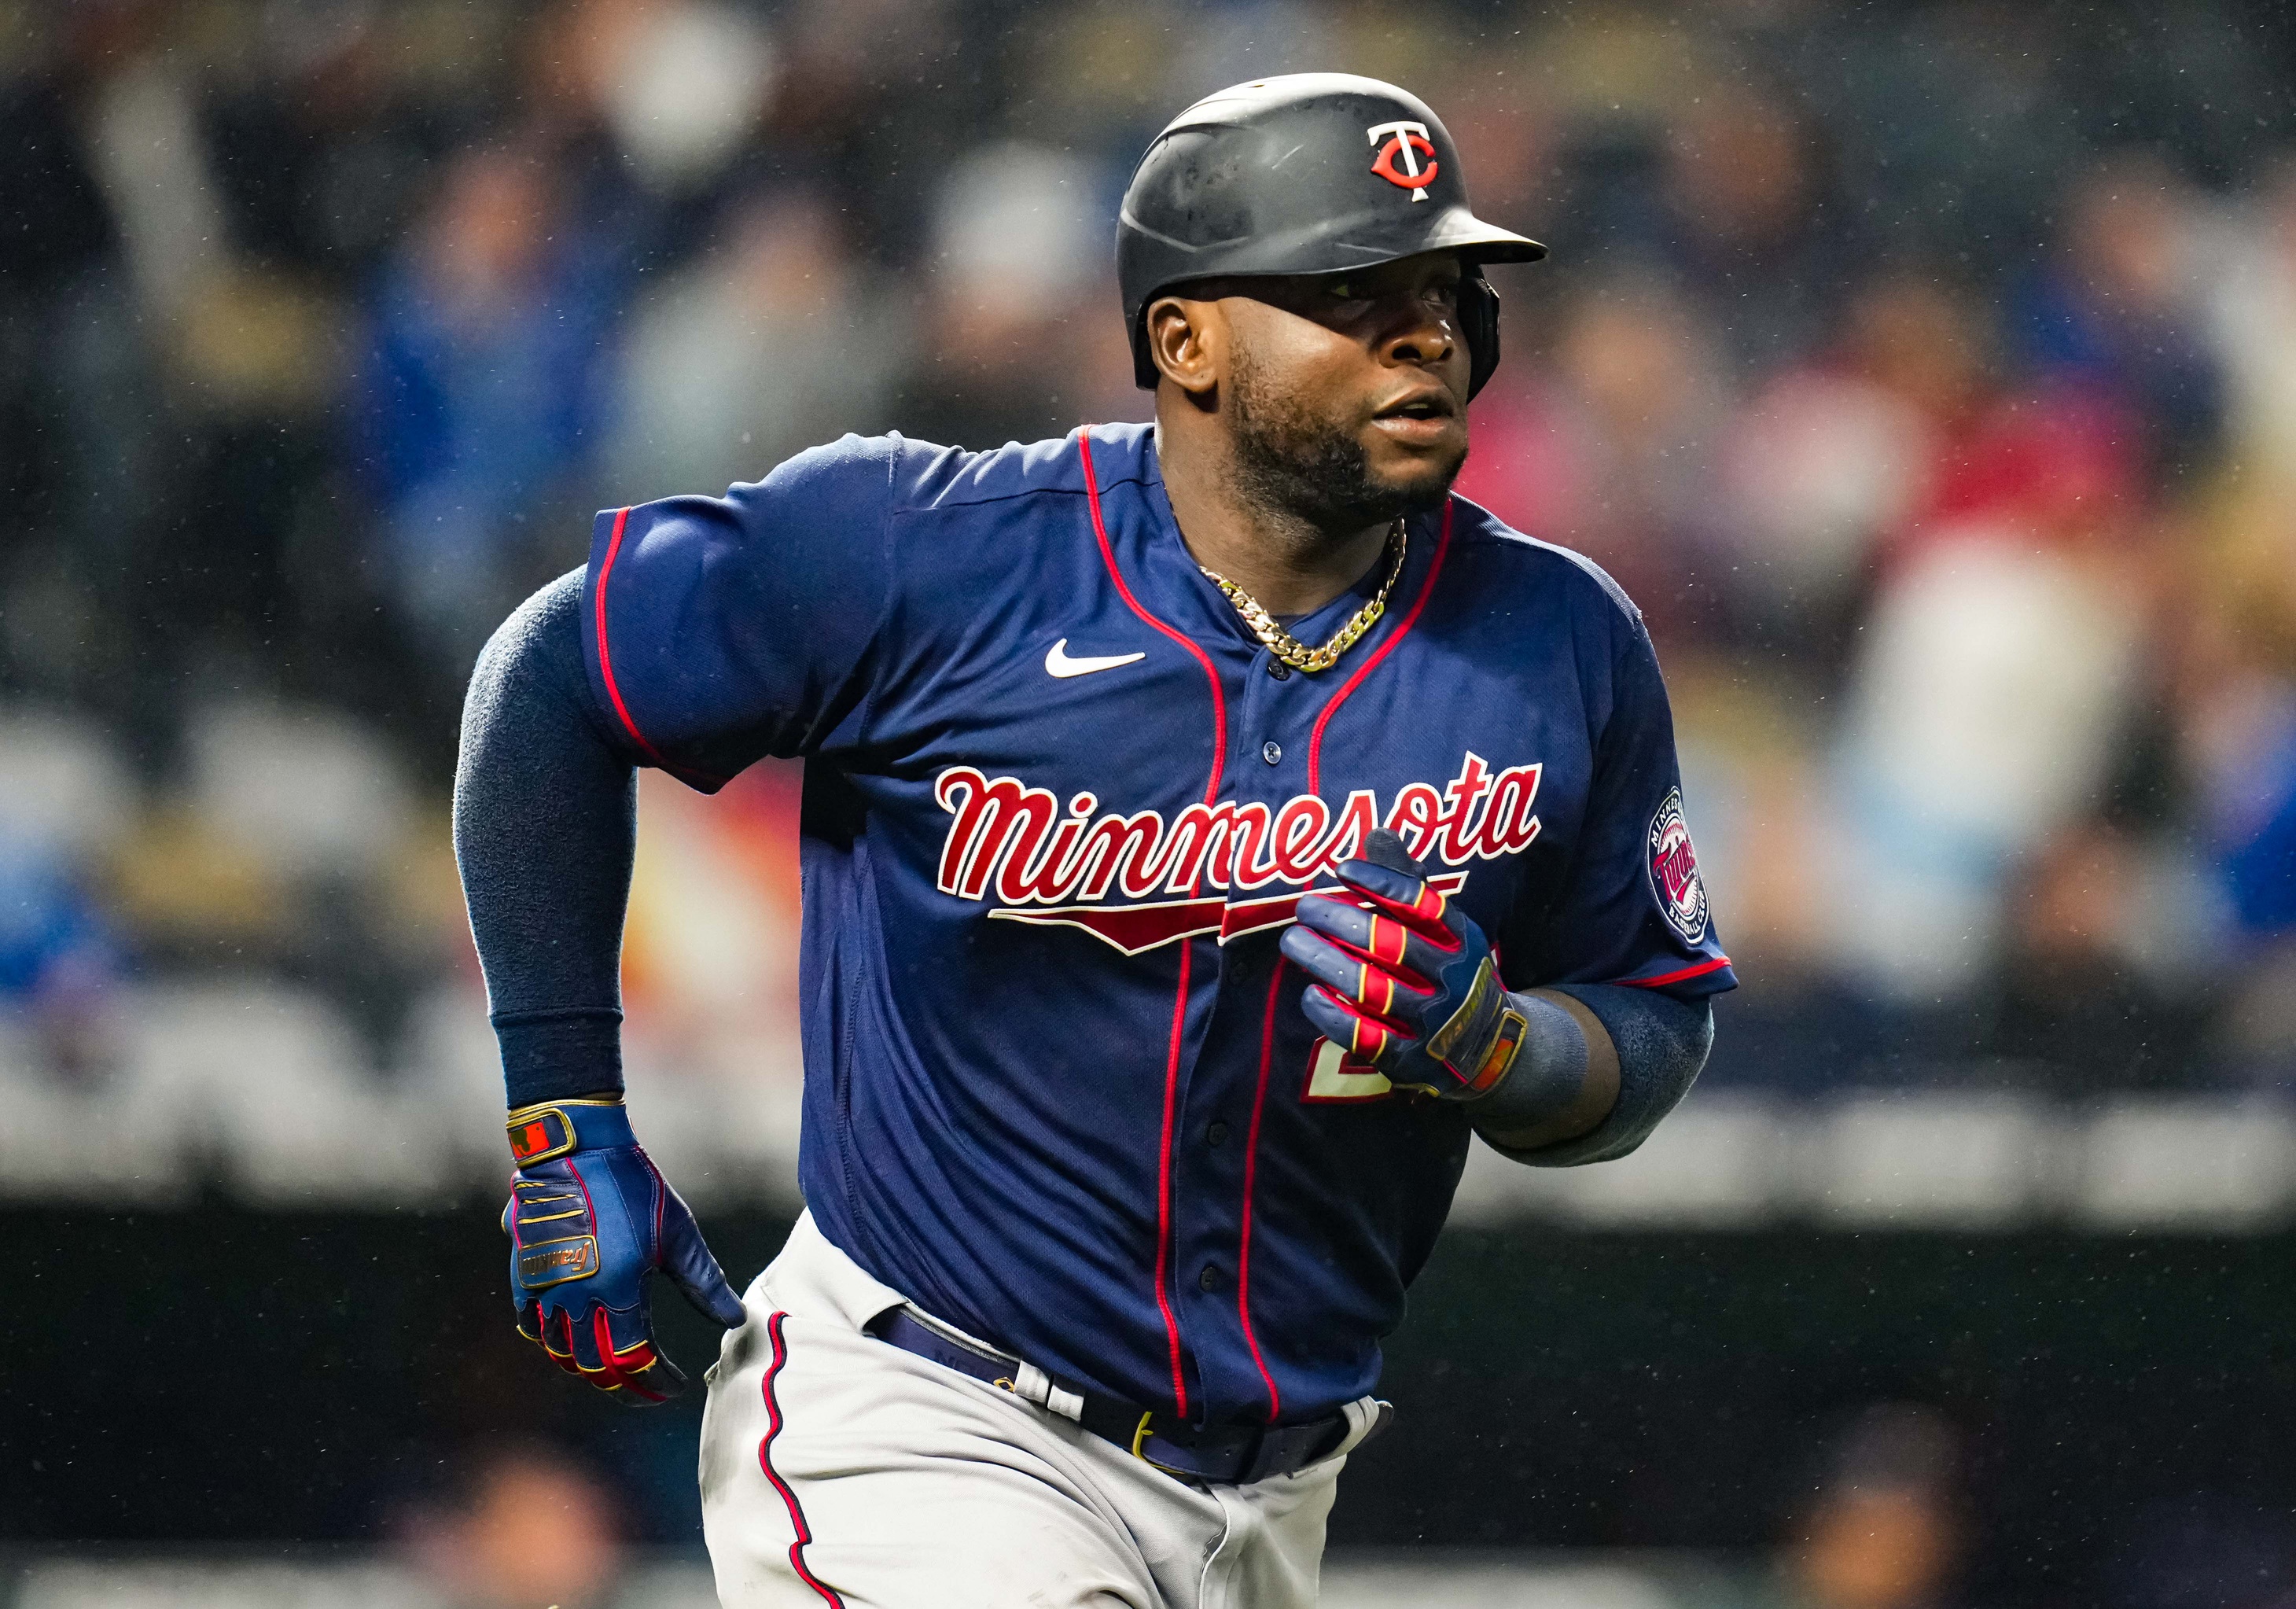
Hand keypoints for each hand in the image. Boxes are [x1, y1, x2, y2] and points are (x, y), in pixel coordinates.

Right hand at [503, 1096, 746, 1403]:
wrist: (575, 1149)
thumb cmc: (634, 1187)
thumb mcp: (678, 1234)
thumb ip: (705, 1283)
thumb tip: (735, 1318)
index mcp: (618, 1290)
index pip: (636, 1359)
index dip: (657, 1379)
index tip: (675, 1384)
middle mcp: (575, 1298)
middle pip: (596, 1367)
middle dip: (626, 1386)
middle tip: (648, 1390)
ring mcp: (544, 1288)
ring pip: (561, 1352)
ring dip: (588, 1369)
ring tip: (613, 1370)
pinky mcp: (523, 1273)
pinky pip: (532, 1325)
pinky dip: (552, 1343)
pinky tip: (570, 1342)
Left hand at [1279, 829, 1528, 1099]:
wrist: (1490, 1048)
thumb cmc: (1451, 971)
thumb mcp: (1446, 928)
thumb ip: (1410, 884)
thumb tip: (1376, 833)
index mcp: (1463, 939)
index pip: (1422, 904)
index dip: (1381, 882)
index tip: (1342, 868)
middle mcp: (1453, 979)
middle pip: (1390, 944)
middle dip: (1339, 920)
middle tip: (1303, 906)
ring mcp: (1434, 1024)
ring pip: (1371, 989)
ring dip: (1324, 962)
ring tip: (1293, 941)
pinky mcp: (1413, 1061)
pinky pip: (1366, 1037)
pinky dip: (1333, 1015)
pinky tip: (1310, 994)